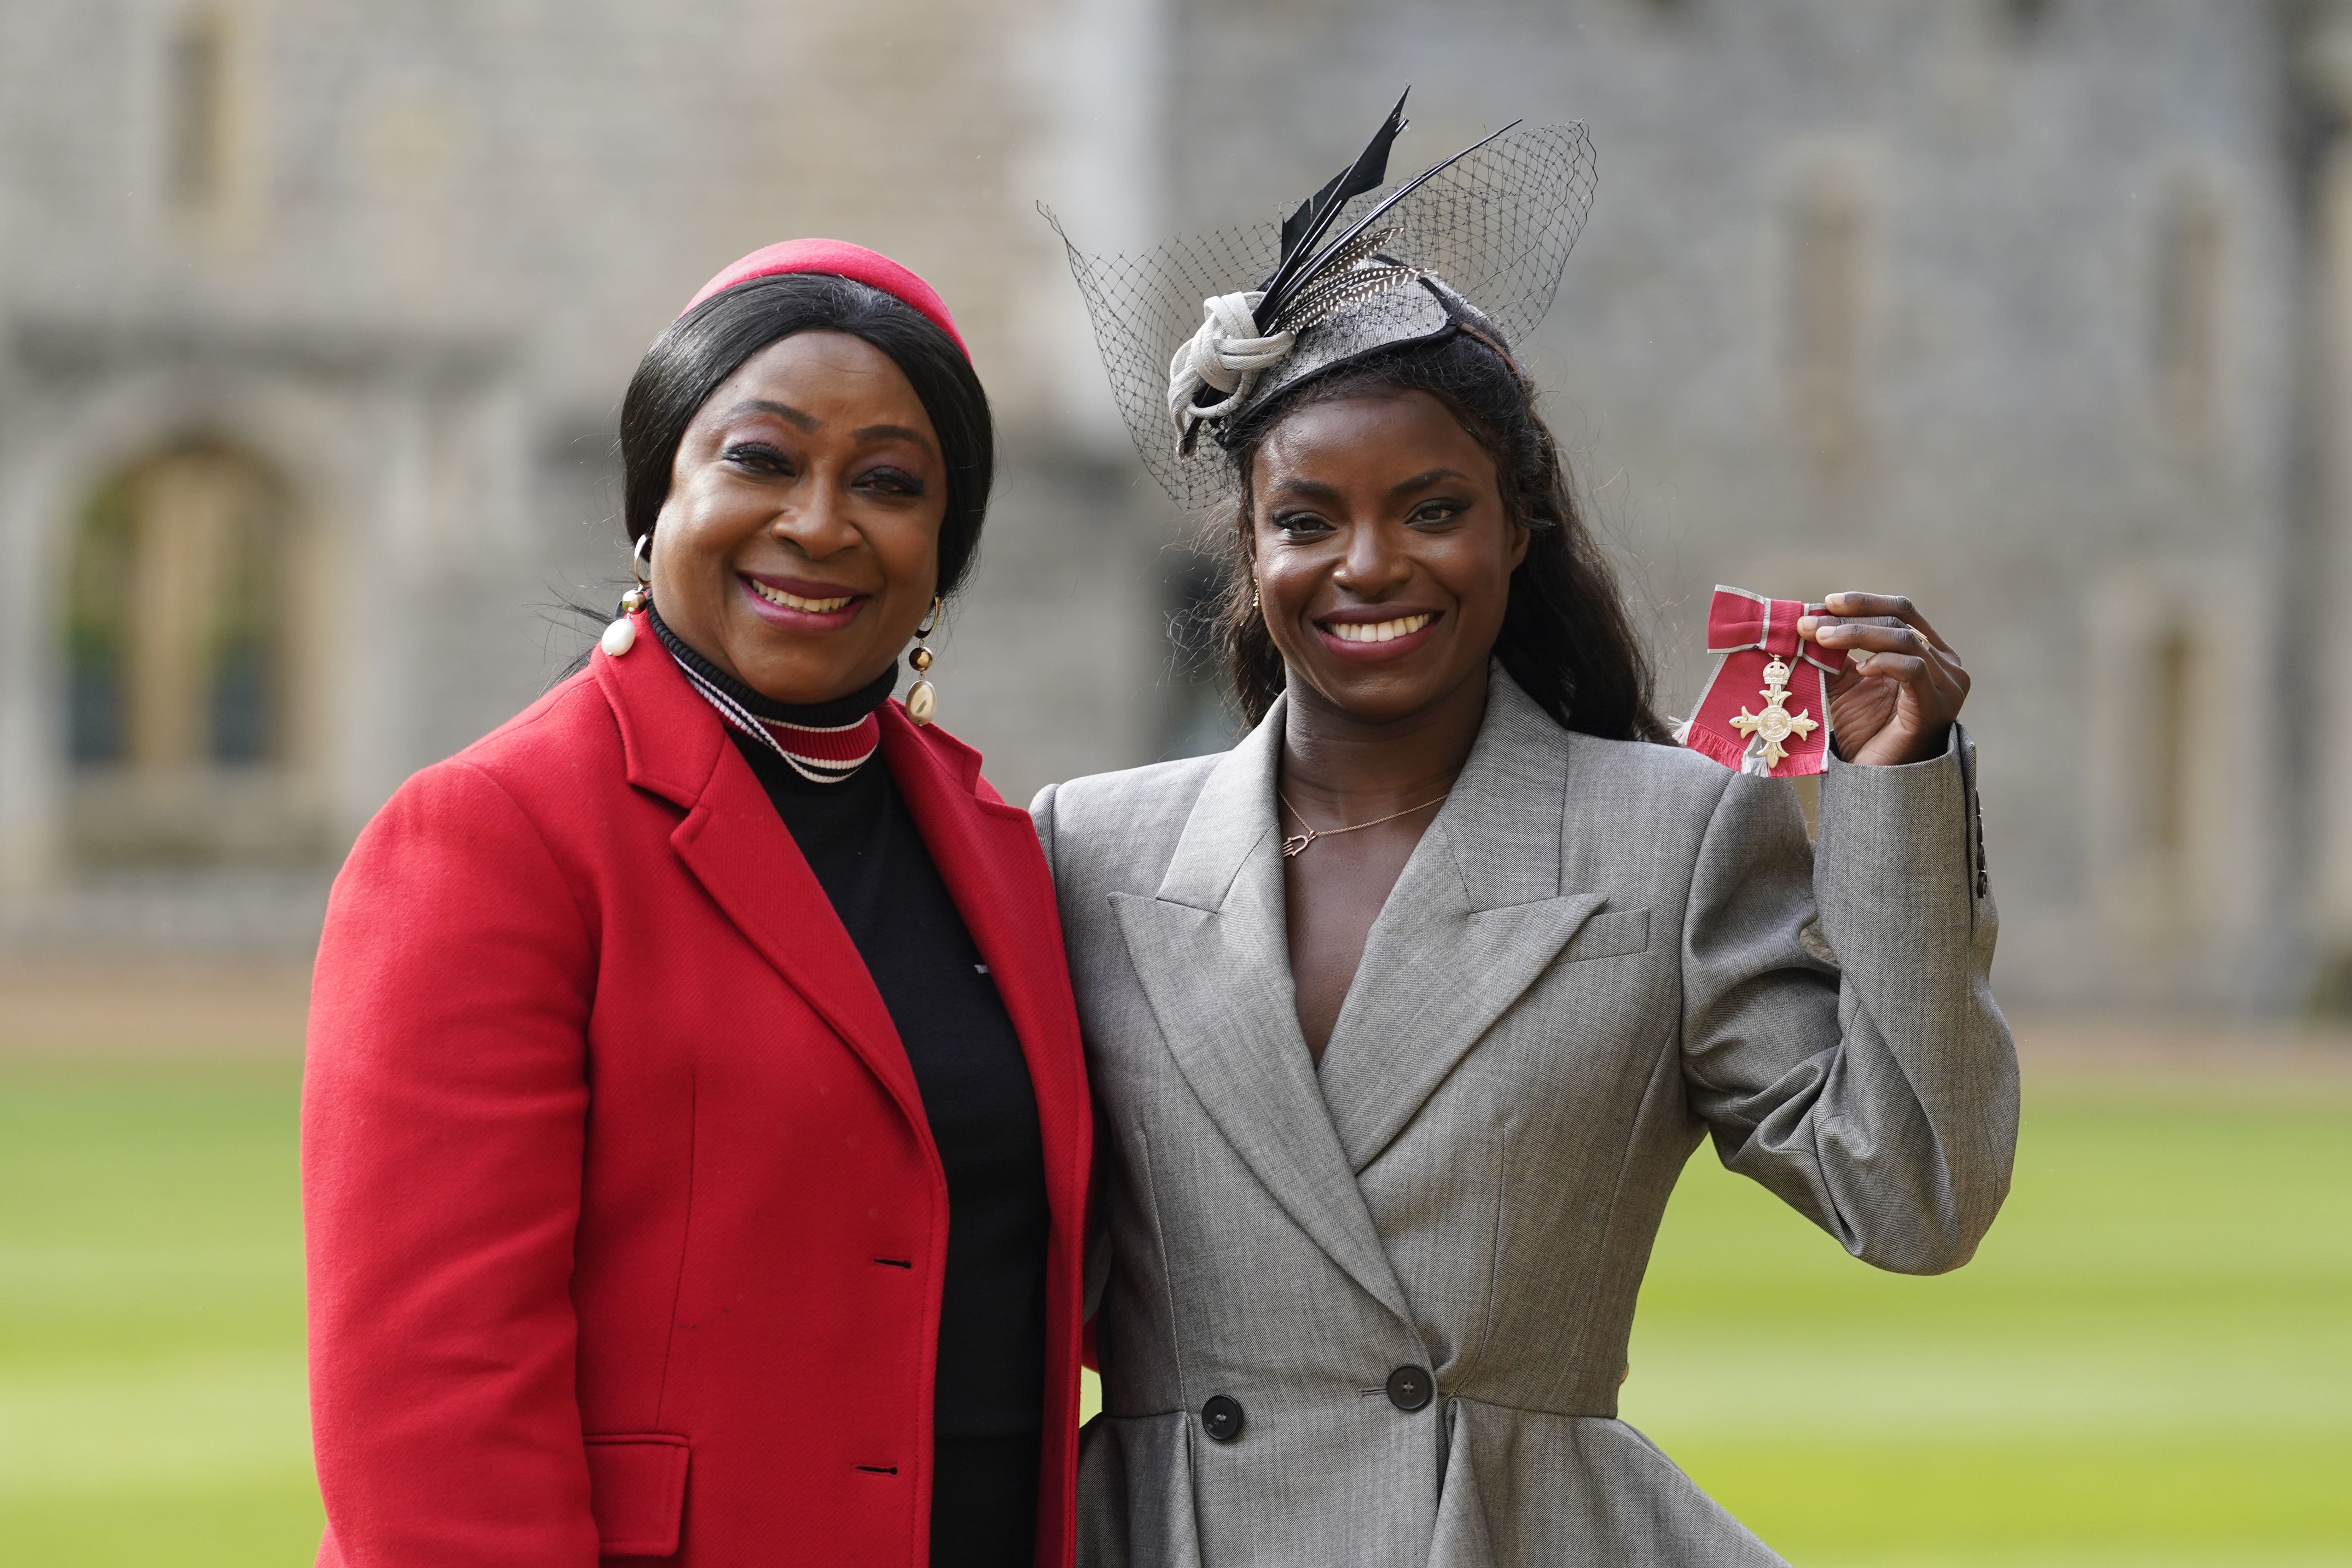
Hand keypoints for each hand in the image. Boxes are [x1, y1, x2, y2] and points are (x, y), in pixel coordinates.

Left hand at [1796, 592, 1969, 766]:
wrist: (1876, 778)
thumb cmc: (1864, 731)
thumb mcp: (1847, 683)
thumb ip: (1836, 653)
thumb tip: (1807, 620)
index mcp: (1929, 652)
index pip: (1902, 611)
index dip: (1864, 602)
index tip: (1826, 602)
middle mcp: (1947, 664)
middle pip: (1902, 620)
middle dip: (1852, 618)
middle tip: (1811, 623)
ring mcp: (1947, 684)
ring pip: (1905, 639)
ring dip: (1858, 635)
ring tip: (1822, 640)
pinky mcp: (1937, 705)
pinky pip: (1913, 668)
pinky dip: (1883, 661)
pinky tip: (1860, 669)